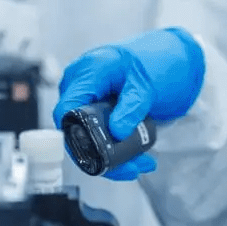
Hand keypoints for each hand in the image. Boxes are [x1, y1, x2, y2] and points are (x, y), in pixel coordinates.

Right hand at [53, 28, 203, 177]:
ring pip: (88, 141)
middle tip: (133, 167)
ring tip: (143, 164)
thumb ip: (132, 106)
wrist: (161, 58)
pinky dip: (117, 152)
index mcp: (85, 74)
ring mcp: (85, 102)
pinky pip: (99, 138)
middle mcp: (78, 89)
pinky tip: (139, 160)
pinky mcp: (95, 114)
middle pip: (76, 132)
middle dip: (102, 156)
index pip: (66, 110)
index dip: (76, 136)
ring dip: (114, 159)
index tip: (100, 154)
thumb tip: (117, 131)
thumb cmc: (149, 61)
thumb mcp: (145, 83)